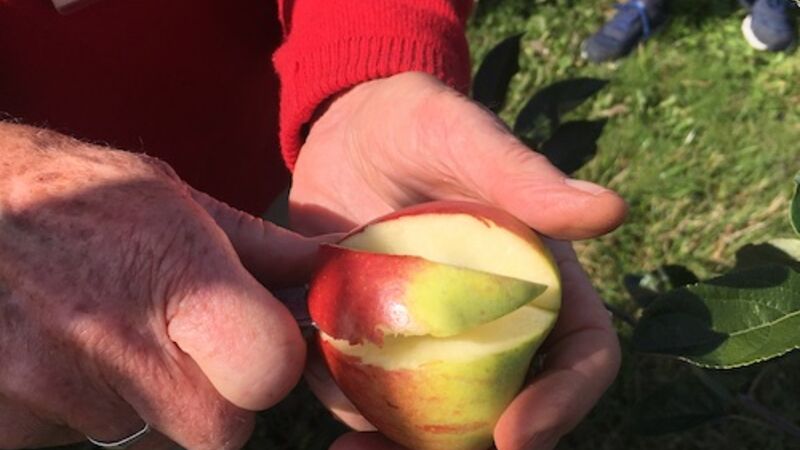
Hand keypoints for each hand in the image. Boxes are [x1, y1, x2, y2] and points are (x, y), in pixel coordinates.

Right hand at [0, 124, 326, 448]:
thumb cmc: (69, 195)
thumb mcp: (166, 196)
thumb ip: (255, 245)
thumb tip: (324, 269)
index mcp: (176, 273)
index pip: (268, 370)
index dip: (271, 364)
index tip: (256, 342)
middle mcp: (115, 339)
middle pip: (217, 428)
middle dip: (216, 399)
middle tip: (183, 347)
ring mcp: (54, 388)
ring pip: (151, 439)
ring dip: (148, 402)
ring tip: (111, 335)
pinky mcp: (8, 421)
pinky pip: (83, 440)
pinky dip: (90, 410)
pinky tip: (68, 354)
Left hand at [290, 72, 625, 449]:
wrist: (346, 132)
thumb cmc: (416, 123)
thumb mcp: (462, 136)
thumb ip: (523, 176)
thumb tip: (611, 212)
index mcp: (540, 279)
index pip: (581, 354)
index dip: (563, 402)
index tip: (515, 433)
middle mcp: (494, 321)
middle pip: (507, 406)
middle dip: (472, 448)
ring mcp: (432, 336)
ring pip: (436, 417)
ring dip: (399, 446)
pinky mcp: (376, 338)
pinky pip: (370, 391)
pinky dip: (350, 407)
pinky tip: (313, 394)